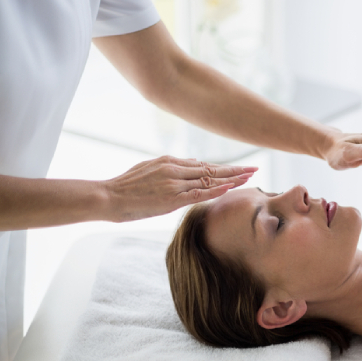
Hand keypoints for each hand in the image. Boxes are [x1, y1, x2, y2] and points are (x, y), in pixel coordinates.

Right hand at [100, 156, 255, 221]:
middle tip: (254, 168)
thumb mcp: (149, 168)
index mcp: (170, 162)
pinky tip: (230, 187)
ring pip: (209, 180)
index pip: (203, 165)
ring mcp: (174, 183)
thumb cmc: (125, 187)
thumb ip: (171, 167)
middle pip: (211, 169)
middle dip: (235, 170)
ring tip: (250, 177)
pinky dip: (216, 190)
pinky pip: (198, 193)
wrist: (107, 196)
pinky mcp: (170, 198)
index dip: (224, 168)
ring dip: (231, 179)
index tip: (240, 168)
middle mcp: (175, 169)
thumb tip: (192, 163)